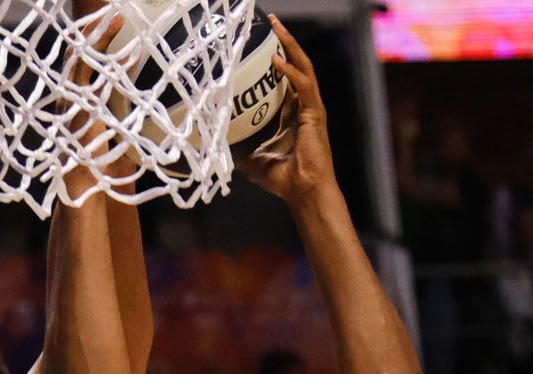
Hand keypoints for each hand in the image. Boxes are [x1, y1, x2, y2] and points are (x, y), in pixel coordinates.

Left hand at [238, 19, 331, 204]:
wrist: (305, 192)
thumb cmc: (285, 180)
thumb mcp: (255, 161)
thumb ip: (241, 150)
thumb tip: (218, 146)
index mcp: (295, 115)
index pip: (288, 80)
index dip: (278, 61)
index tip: (263, 46)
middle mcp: (305, 107)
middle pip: (298, 66)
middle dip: (286, 43)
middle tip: (272, 23)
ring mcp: (312, 109)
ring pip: (303, 68)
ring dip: (290, 46)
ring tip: (277, 28)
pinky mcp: (314, 114)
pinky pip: (303, 85)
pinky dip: (290, 71)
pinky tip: (275, 60)